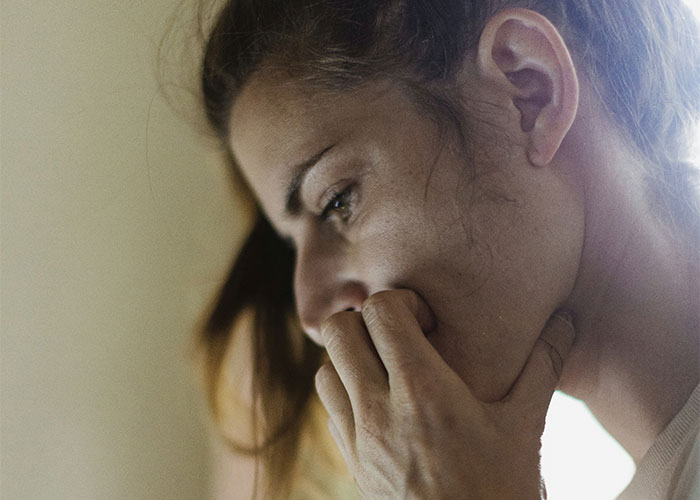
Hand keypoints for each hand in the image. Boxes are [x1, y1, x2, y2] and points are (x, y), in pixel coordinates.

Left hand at [314, 289, 574, 498]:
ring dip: (348, 358)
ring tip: (385, 367)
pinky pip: (330, 409)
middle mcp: (378, 410)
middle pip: (337, 332)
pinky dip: (345, 394)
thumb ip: (543, 365)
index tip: (427, 321)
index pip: (380, 311)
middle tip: (399, 336)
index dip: (400, 301)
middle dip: (363, 320)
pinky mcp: (351, 464)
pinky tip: (381, 405)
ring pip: (324, 370)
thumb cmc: (501, 490)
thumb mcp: (524, 425)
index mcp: (422, 390)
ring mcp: (358, 440)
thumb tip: (568, 320)